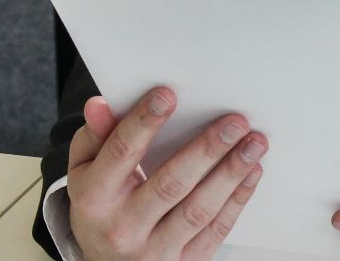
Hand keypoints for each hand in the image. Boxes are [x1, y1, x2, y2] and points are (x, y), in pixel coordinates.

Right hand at [65, 86, 267, 260]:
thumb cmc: (99, 205)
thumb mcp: (84, 170)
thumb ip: (95, 135)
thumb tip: (101, 104)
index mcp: (94, 199)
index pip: (121, 154)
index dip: (143, 123)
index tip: (168, 95)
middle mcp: (123, 228)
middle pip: (170, 185)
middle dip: (206, 150)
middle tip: (234, 122)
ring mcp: (154, 251)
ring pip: (199, 210)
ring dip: (231, 173)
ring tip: (254, 143)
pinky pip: (215, 231)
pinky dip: (237, 199)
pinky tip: (251, 172)